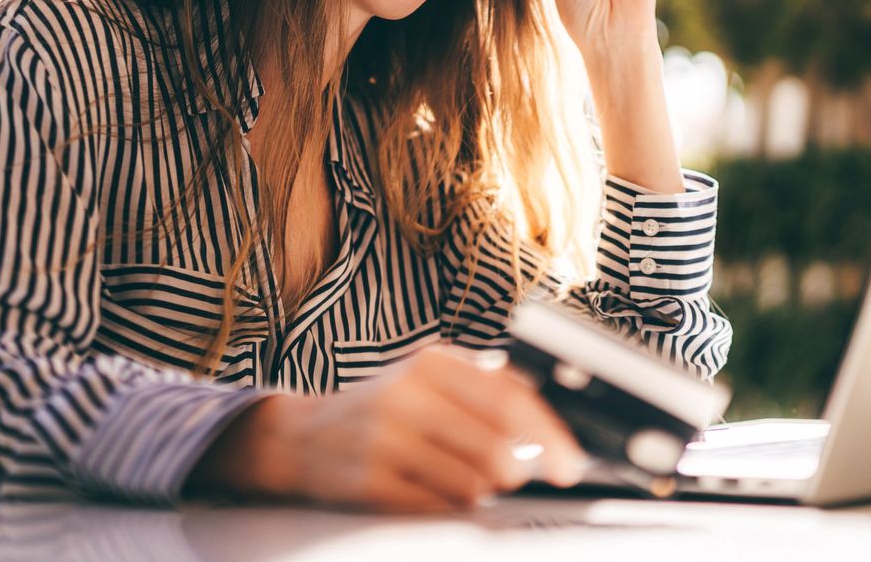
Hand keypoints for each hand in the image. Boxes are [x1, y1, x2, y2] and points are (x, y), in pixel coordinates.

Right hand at [183, 343, 585, 511]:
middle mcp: (407, 394)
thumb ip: (486, 387)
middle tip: (518, 475)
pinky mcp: (369, 481)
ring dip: (480, 490)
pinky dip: (449, 506)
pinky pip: (439, 506)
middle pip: (496, 446)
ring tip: (459, 476)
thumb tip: (545, 423)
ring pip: (472, 483)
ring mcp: (385, 439)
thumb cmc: (380, 407)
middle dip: (518, 469)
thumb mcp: (428, 379)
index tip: (569, 461)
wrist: (300, 436)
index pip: (508, 398)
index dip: (547, 434)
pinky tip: (433, 490)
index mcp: (430, 362)